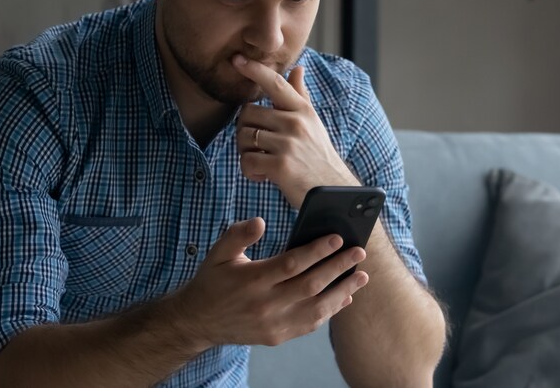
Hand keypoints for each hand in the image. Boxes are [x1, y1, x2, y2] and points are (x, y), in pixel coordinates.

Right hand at [175, 218, 368, 348]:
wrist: (198, 321)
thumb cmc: (212, 281)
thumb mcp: (218, 253)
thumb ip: (238, 235)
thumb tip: (260, 221)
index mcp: (252, 280)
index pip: (292, 263)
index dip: (317, 250)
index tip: (338, 237)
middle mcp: (265, 304)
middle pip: (310, 285)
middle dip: (338, 267)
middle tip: (359, 253)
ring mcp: (273, 324)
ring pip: (316, 309)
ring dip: (342, 291)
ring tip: (361, 276)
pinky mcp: (277, 337)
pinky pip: (310, 324)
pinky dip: (330, 311)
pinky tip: (345, 297)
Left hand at [232, 55, 358, 207]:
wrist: (333, 192)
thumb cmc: (318, 157)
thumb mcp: (313, 123)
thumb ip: (301, 96)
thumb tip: (298, 68)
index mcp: (302, 110)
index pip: (276, 84)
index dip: (255, 70)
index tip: (237, 59)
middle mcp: (296, 122)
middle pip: (247, 114)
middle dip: (244, 131)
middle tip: (257, 148)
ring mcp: (288, 143)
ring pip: (243, 137)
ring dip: (245, 153)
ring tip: (262, 163)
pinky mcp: (280, 165)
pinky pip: (246, 161)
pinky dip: (249, 172)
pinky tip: (264, 177)